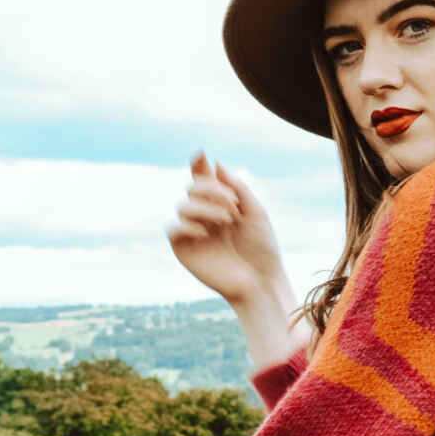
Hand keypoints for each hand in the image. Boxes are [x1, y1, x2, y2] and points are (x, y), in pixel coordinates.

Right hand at [166, 152, 287, 308]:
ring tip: (227, 220)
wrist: (260, 280)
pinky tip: (206, 233)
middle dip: (212, 189)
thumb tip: (215, 164)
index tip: (201, 154)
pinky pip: (173, 228)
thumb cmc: (261, 249)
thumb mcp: (255, 212)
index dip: (199, 164)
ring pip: (184, 206)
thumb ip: (237, 187)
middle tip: (233, 205)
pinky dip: (188, 225)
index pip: (204, 178)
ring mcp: (193, 232)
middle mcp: (204, 215)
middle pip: (192, 187)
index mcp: (221, 204)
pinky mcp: (184, 250)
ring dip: (206, 207)